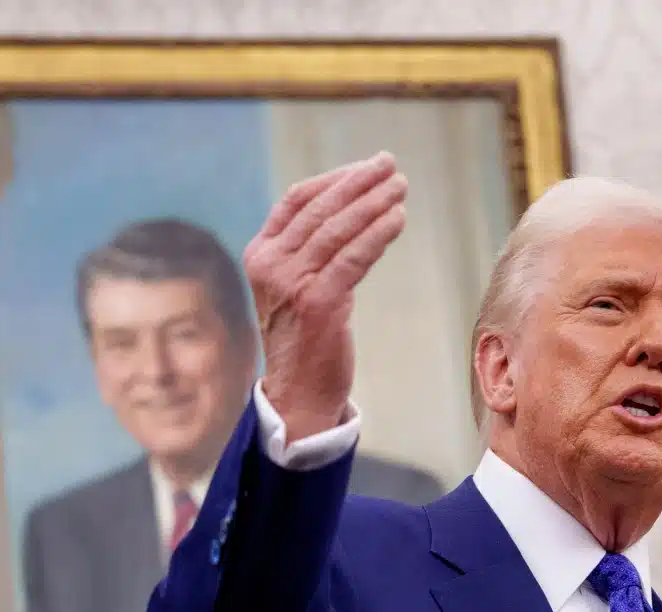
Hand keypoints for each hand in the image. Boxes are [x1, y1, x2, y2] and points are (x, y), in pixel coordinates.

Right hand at [244, 152, 408, 442]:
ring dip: (374, 202)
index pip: (297, 201)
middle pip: (320, 208)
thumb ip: (309, 253)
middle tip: (390, 165)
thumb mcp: (296, 288)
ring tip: (401, 187)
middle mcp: (271, 264)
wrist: (298, 395)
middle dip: (359, 182)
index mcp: (260, 255)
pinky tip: (398, 218)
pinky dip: (378, 233)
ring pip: (339, 228)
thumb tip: (350, 212)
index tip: (367, 168)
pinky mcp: (319, 302)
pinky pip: (354, 257)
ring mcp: (292, 283)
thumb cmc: (305, 340)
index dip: (334, 179)